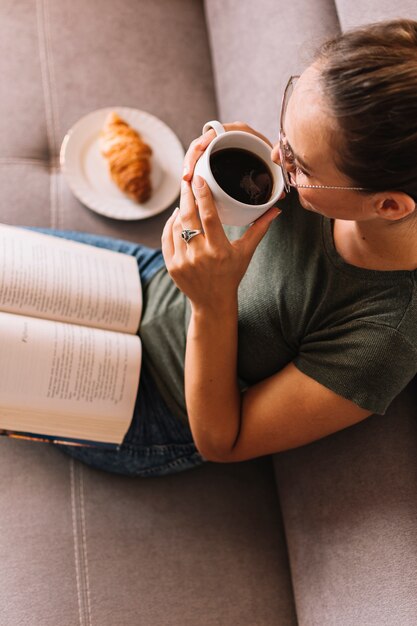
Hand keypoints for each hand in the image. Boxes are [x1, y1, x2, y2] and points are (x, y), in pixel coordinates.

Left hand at [161, 175, 280, 310]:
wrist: (212, 302)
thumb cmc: (231, 275)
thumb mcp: (245, 253)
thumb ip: (259, 229)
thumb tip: (275, 209)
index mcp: (219, 250)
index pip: (208, 217)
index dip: (203, 196)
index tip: (199, 179)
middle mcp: (199, 255)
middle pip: (188, 218)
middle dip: (186, 195)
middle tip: (187, 180)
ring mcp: (183, 261)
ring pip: (176, 226)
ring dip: (180, 210)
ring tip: (185, 198)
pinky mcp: (172, 266)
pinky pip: (166, 238)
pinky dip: (170, 225)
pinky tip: (176, 215)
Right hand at [182, 121, 273, 181]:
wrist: (273, 161)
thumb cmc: (274, 159)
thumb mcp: (276, 160)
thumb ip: (278, 165)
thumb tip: (278, 182)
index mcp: (240, 131)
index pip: (216, 130)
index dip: (205, 140)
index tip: (199, 150)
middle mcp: (226, 136)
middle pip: (201, 143)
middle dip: (191, 158)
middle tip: (187, 176)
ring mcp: (217, 148)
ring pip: (197, 155)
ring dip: (190, 168)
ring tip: (186, 184)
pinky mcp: (213, 159)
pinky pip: (200, 164)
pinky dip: (194, 175)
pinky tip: (190, 187)